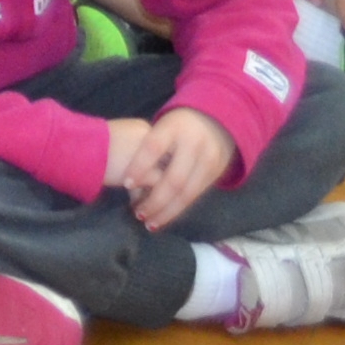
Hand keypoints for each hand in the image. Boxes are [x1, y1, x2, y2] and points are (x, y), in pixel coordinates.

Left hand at [106, 106, 235, 230]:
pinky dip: (179, 208)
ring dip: (168, 211)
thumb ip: (149, 147)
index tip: (126, 184)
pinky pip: (196, 195)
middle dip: (155, 200)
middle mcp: (194, 143)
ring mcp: (209, 159)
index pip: (153, 148)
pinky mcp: (217, 173)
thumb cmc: (176, 126)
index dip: (139, 166)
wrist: (216, 120)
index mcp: (173, 127)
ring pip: (187, 192)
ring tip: (149, 223)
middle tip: (138, 214)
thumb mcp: (162, 127)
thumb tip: (131, 180)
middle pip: (173, 178)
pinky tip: (165, 216)